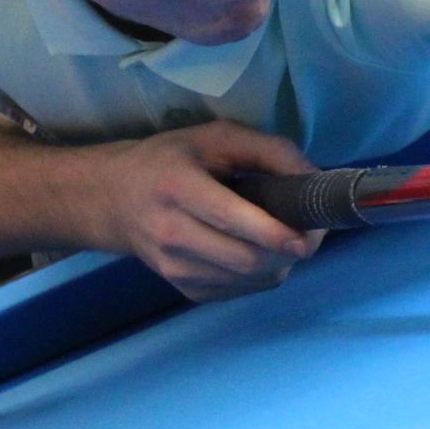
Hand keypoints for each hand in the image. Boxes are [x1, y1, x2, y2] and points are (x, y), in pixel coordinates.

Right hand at [82, 122, 325, 301]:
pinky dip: (263, 275)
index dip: (273, 232)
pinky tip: (259, 251)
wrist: (115, 200)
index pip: (230, 219)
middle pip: (245, 258)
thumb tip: (314, 180)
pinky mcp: (185, 290)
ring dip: (281, 263)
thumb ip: (269, 150)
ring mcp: (175, 269)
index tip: (308, 235)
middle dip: (289, 251)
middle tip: (312, 233)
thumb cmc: (172, 160)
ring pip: (248, 279)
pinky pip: (241, 291)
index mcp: (177, 188)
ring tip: (285, 238)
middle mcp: (171, 234)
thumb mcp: (217, 137)